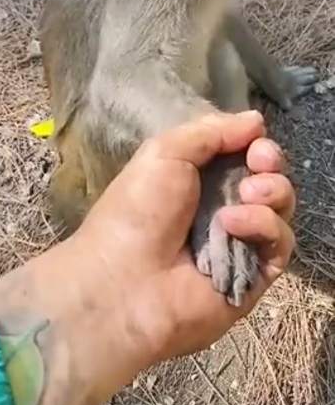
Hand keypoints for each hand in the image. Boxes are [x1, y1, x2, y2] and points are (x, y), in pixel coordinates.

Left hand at [62, 110, 294, 404]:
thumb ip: (212, 131)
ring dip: (272, 191)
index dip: (255, 144)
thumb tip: (256, 120)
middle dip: (270, 163)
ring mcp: (240, 241)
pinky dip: (263, 226)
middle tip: (260, 162)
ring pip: (280, 207)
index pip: (244, 154)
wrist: (125, 283)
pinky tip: (233, 224)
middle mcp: (222, 206)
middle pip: (268, 177)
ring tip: (247, 192)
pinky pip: (279, 243)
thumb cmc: (138, 210)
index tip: (255, 141)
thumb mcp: (165, 152)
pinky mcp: (255, 274)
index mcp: (198, 177)